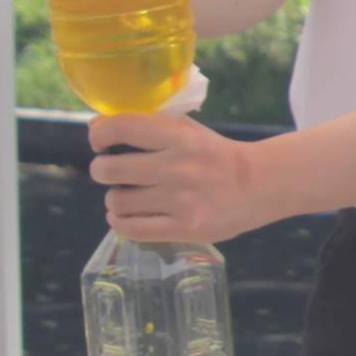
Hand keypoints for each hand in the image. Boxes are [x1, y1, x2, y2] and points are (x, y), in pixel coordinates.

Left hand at [90, 111, 274, 243]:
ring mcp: (181, 201)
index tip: (99, 141)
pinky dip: (119, 222)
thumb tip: (96, 126)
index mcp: (179, 136)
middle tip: (109, 171)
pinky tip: (124, 215)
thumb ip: (148, 126)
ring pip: (117, 201)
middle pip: (109, 169)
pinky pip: (132, 228)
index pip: (121, 128)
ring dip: (114, 199)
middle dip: (102, 170)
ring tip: (125, 196)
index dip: (99, 134)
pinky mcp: (185, 229)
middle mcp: (177, 168)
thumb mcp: (189, 130)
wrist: (259, 186)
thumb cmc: (215, 155)